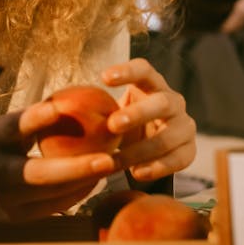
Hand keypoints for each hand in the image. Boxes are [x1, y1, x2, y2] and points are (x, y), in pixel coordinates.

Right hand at [0, 100, 117, 222]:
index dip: (35, 118)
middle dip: (79, 168)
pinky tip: (93, 181)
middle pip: (41, 174)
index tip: (58, 106)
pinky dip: (75, 194)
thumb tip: (64, 105)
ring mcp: (6, 203)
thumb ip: (29, 120)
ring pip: (53, 195)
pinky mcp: (16, 219)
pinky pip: (53, 207)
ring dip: (84, 182)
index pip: (14, 129)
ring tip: (110, 167)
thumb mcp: (1, 128)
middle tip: (109, 158)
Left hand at [101, 59, 196, 184]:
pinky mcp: (190, 149)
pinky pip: (178, 159)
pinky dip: (156, 167)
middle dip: (138, 113)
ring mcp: (185, 125)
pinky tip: (136, 173)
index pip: (144, 70)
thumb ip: (93, 109)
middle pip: (161, 102)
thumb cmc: (123, 125)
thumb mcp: (112, 112)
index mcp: (152, 84)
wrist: (148, 149)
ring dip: (140, 150)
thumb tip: (53, 109)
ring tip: (115, 162)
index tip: (104, 78)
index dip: (127, 72)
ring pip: (168, 136)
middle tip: (113, 125)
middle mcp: (173, 101)